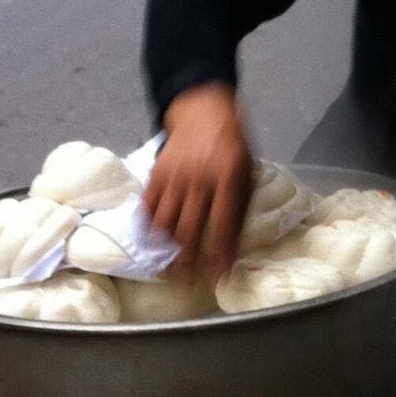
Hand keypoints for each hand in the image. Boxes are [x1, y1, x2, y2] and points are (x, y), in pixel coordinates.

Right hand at [143, 84, 253, 278]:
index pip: (223, 224)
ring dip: (166, 249)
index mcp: (228, 177)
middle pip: (190, 228)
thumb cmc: (233, 146)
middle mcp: (199, 178)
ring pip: (165, 221)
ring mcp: (174, 175)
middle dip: (187, 261)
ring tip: (167, 271)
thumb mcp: (247, 173)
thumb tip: (232, 246)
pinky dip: (148, 226)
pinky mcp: (156, 173)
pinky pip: (148, 205)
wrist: (203, 110)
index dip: (220, 253)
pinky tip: (151, 242)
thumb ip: (239, 207)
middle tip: (185, 286)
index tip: (218, 277)